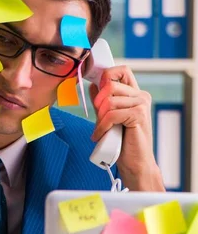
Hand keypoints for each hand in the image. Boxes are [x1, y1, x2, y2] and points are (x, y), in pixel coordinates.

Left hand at [89, 66, 164, 190]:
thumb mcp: (108, 117)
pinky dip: (102, 126)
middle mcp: (140, 96)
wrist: (134, 163)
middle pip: (110, 85)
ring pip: (109, 101)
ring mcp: (141, 104)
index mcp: (135, 94)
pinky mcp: (138, 115)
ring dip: (100, 118)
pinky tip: (100, 135)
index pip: (121, 70)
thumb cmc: (122, 142)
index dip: (106, 75)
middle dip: (98, 103)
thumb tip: (92, 84)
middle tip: (99, 119)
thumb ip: (102, 101)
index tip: (95, 88)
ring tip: (101, 130)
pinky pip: (111, 114)